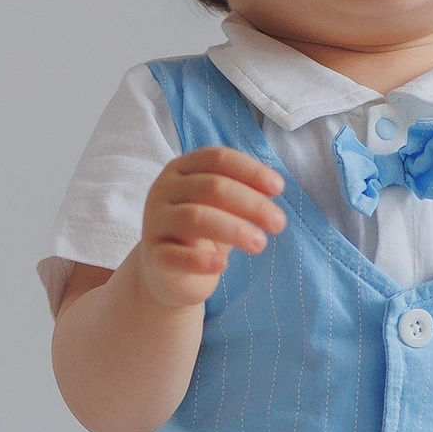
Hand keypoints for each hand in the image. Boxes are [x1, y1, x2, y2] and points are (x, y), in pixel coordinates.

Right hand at [137, 147, 284, 309]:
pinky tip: (222, 265)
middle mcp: (164, 190)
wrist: (167, 272)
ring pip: (196, 218)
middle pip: (211, 186)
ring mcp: (155, 222)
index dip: (250, 170)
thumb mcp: (222, 207)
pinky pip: (175, 256)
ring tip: (260, 244)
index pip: (217, 158)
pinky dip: (201, 261)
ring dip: (235, 230)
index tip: (278, 188)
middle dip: (251, 203)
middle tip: (278, 223)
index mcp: (181, 169)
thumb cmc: (201, 233)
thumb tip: (273, 187)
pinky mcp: (153, 256)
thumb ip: (242, 192)